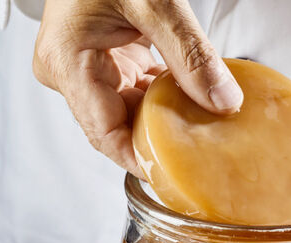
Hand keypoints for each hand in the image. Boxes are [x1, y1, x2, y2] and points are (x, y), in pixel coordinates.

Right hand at [33, 0, 242, 176]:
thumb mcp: (153, 0)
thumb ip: (191, 55)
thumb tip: (223, 102)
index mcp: (67, 64)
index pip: (106, 136)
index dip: (141, 159)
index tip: (176, 175)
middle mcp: (68, 72)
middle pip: (117, 128)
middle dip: (158, 139)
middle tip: (197, 154)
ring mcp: (81, 66)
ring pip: (126, 112)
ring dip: (162, 118)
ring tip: (197, 129)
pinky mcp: (98, 59)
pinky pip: (130, 91)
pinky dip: (158, 97)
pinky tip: (185, 100)